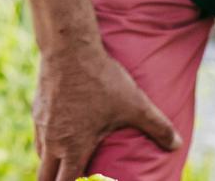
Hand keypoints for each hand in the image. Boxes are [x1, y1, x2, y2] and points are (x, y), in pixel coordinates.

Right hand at [30, 44, 178, 180]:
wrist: (69, 48)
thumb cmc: (101, 78)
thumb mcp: (134, 104)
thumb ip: (157, 127)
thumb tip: (177, 144)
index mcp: (73, 147)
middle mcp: (53, 140)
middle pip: (45, 176)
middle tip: (71, 180)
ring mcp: (42, 124)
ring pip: (41, 155)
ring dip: (51, 163)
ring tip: (66, 162)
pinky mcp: (37, 107)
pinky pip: (39, 134)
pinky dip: (47, 142)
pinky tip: (60, 132)